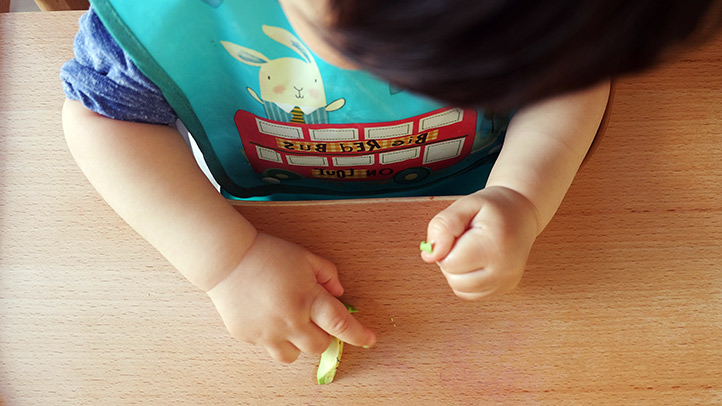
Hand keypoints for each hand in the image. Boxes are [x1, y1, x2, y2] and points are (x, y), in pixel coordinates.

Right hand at [206, 232, 375, 362]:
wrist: (227, 260)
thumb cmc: (268, 254)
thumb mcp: (305, 257)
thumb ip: (327, 274)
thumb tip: (338, 292)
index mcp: (307, 299)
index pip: (341, 324)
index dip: (359, 335)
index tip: (369, 340)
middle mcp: (289, 320)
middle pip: (319, 346)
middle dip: (323, 335)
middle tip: (315, 318)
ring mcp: (267, 333)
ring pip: (293, 356)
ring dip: (298, 342)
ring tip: (290, 322)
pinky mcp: (248, 337)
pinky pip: (268, 346)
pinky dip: (273, 336)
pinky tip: (267, 316)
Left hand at [422, 186, 539, 299]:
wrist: (521, 213)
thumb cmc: (492, 209)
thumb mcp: (465, 205)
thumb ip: (443, 226)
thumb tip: (429, 255)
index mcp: (494, 245)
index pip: (449, 262)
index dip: (445, 247)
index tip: (458, 232)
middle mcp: (504, 269)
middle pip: (455, 279)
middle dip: (451, 260)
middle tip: (465, 240)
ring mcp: (506, 282)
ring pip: (460, 289)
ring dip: (457, 271)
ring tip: (471, 250)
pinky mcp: (505, 289)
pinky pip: (471, 293)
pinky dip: (467, 280)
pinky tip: (476, 262)